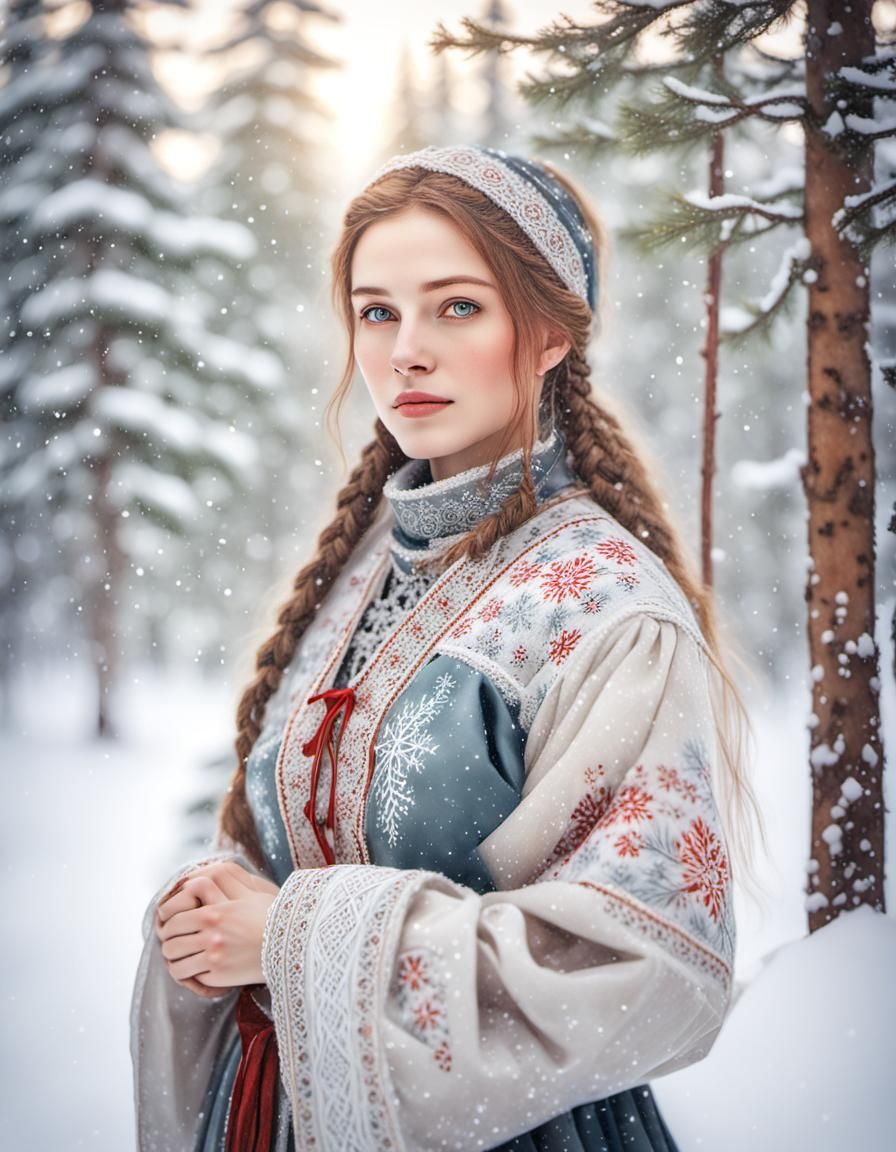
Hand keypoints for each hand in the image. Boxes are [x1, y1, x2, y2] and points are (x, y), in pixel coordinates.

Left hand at [155, 861, 280, 995]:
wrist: (290, 942)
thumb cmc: (269, 915)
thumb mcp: (246, 892)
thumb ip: (223, 881)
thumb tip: (197, 878)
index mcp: (213, 912)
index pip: (173, 919)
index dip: (166, 923)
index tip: (166, 926)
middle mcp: (210, 935)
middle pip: (170, 943)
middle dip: (168, 944)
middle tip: (172, 944)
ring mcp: (214, 957)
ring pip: (176, 964)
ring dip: (175, 962)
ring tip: (180, 959)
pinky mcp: (219, 976)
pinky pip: (192, 977)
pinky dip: (190, 975)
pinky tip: (195, 970)